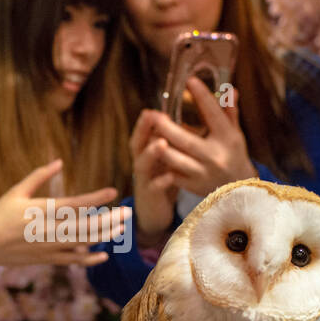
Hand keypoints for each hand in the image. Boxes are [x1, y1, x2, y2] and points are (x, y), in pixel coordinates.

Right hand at [0, 159, 127, 267]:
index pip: (76, 204)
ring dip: (104, 236)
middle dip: (110, 219)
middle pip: (87, 225)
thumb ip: (39, 176)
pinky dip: (90, 258)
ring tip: (121, 228)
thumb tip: (59, 161)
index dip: (97, 198)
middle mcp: (49, 230)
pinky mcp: (47, 259)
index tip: (113, 192)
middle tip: (127, 212)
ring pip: (84, 243)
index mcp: (42, 210)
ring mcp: (49, 247)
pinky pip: (73, 261)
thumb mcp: (16, 191)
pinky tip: (103, 254)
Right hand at [129, 107, 178, 248]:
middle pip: (137, 144)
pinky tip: (170, 176)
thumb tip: (182, 119)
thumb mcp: (164, 159)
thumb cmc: (163, 180)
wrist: (155, 212)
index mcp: (145, 153)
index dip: (145, 122)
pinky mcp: (150, 196)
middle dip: (142, 130)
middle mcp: (141, 164)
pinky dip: (161, 182)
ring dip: (151, 153)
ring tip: (161, 143)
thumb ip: (169, 142)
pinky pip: (154, 187)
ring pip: (143, 164)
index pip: (142, 134)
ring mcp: (144, 180)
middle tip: (150, 116)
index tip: (152, 109)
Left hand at [146, 76, 257, 197]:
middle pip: (186, 140)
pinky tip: (153, 151)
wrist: (239, 189)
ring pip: (174, 159)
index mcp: (228, 139)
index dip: (203, 97)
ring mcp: (203, 173)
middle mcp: (216, 156)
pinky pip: (171, 174)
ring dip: (159, 145)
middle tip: (153, 114)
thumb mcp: (235, 133)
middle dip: (166, 127)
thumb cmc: (233, 154)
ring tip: (149, 132)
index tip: (190, 81)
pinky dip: (162, 162)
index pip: (214, 115)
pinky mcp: (193, 186)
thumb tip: (230, 89)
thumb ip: (230, 112)